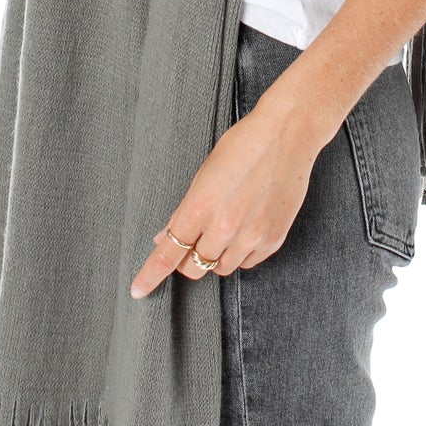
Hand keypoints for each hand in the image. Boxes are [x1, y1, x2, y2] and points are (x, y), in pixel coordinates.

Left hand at [129, 98, 321, 298]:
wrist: (287, 134)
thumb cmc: (243, 145)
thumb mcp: (204, 173)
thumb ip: (185, 210)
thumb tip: (166, 236)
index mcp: (200, 208)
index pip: (167, 254)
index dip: (150, 276)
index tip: (137, 290)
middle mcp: (225, 228)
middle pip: (194, 267)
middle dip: (189, 258)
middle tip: (195, 239)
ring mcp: (252, 236)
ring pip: (222, 268)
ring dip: (216, 255)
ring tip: (227, 225)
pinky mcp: (273, 239)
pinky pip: (249, 262)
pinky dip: (241, 252)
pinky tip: (246, 228)